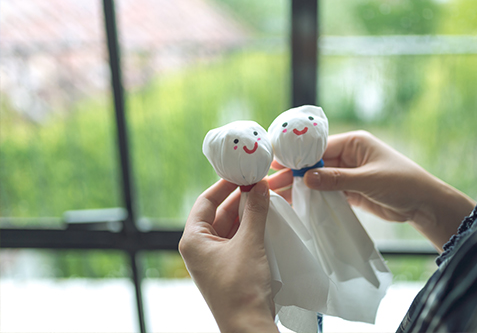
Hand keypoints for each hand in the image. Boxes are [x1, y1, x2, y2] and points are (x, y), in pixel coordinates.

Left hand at [179, 179, 277, 332]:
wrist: (249, 326)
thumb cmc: (242, 287)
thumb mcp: (250, 243)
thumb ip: (255, 211)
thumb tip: (260, 185)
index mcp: (194, 239)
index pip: (206, 201)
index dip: (225, 184)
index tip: (243, 171)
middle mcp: (201, 246)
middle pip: (221, 211)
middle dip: (243, 197)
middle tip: (263, 181)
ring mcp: (215, 257)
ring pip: (233, 224)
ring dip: (251, 211)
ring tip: (270, 195)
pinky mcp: (230, 265)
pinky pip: (240, 238)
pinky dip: (254, 227)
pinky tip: (270, 216)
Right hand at [269, 131, 474, 250]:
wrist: (424, 204)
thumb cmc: (402, 183)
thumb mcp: (368, 180)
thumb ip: (337, 179)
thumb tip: (307, 178)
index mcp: (354, 142)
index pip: (319, 147)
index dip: (297, 156)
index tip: (277, 162)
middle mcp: (348, 155)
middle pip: (315, 163)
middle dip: (295, 172)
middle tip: (272, 181)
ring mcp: (348, 173)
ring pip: (319, 178)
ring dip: (301, 186)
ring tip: (279, 193)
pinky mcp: (350, 190)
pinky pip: (327, 191)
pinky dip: (313, 197)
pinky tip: (297, 202)